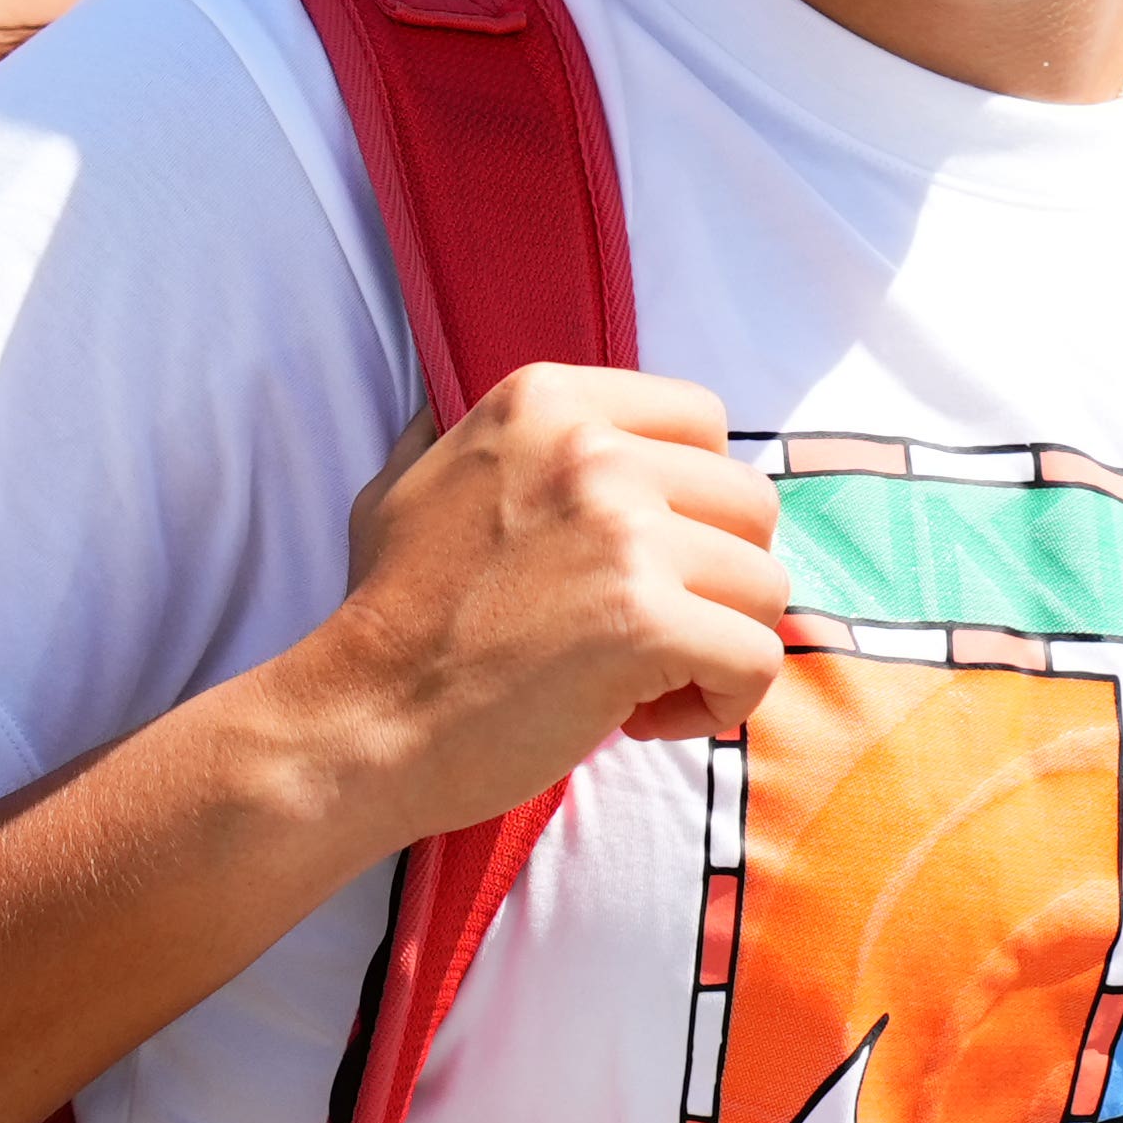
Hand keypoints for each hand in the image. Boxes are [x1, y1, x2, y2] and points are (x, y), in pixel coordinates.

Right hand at [281, 367, 785, 843]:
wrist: (357, 722)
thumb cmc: (387, 617)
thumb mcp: (412, 480)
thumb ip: (476, 435)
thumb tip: (483, 402)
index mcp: (547, 400)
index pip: (704, 422)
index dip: (693, 504)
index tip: (639, 563)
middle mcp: (592, 449)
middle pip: (750, 503)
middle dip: (717, 579)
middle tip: (642, 634)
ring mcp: (624, 534)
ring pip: (766, 585)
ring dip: (719, 645)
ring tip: (639, 684)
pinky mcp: (647, 623)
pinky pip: (758, 659)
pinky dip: (722, 703)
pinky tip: (646, 719)